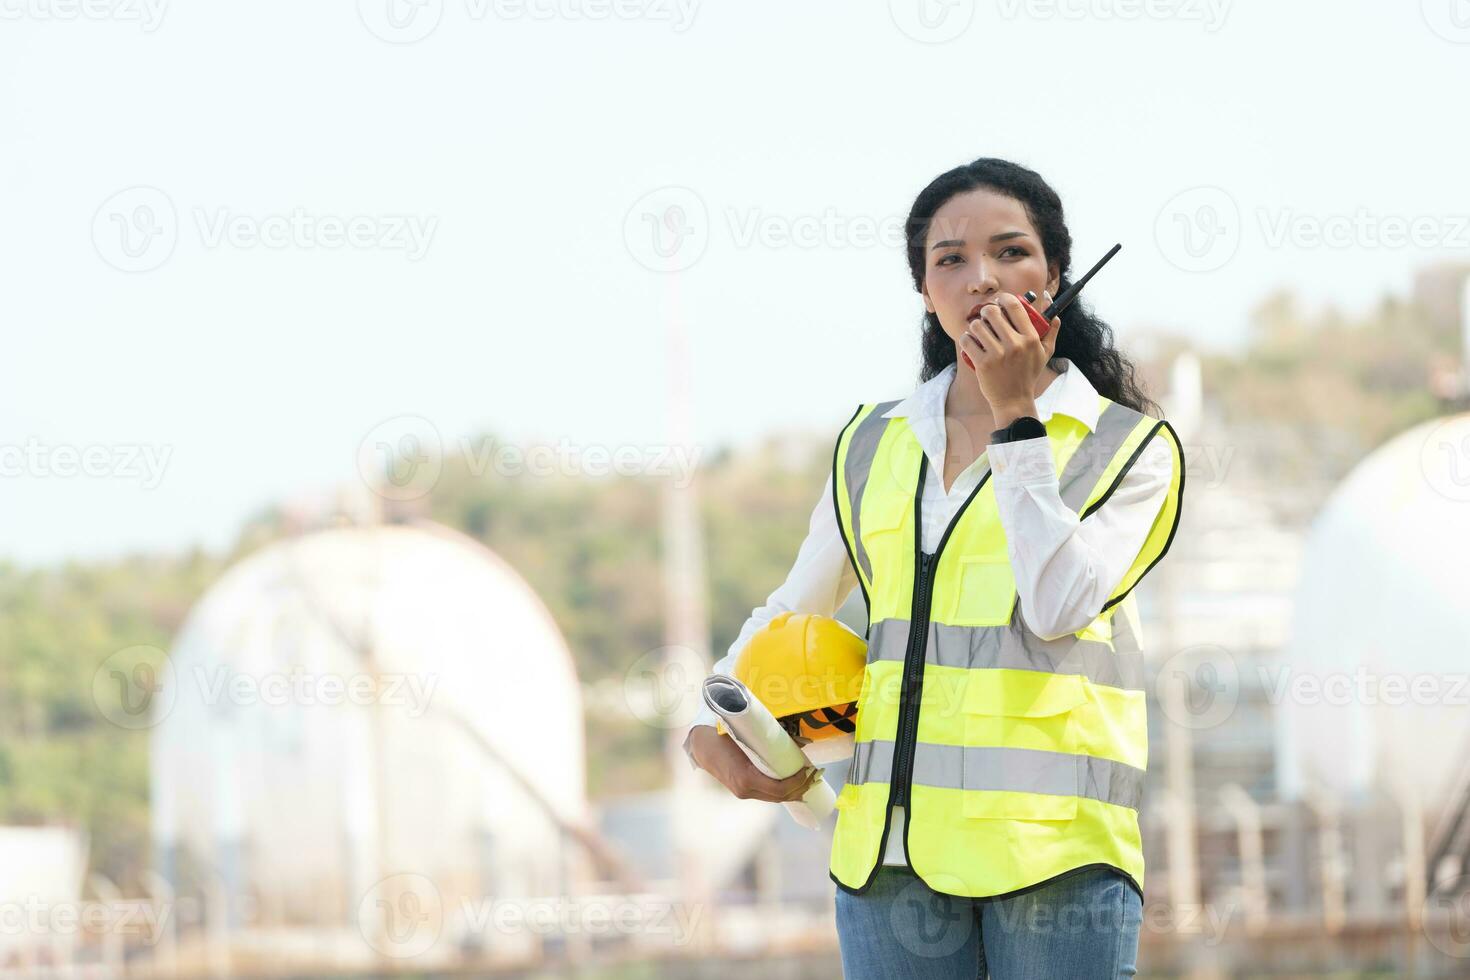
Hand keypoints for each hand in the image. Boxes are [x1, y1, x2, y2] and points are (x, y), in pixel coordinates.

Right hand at [688, 725, 820, 801]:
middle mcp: (744, 790)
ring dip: (792, 791)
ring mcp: (742, 793)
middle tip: (815, 775)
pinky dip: (781, 791)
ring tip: (808, 780)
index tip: (808, 770)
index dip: (797, 782)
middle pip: (779, 797)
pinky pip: (766, 794)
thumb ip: (770, 738)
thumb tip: (800, 739)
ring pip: (774, 798)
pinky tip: (792, 784)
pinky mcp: (742, 790)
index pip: (779, 789)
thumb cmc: (721, 735)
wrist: (699, 745)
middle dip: (800, 788)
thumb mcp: (746, 735)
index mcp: (745, 778)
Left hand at [959, 290, 1061, 414]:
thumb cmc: (1028, 374)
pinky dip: (966, 339)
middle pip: (992, 312)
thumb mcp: (1045, 353)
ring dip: (975, 326)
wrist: (1014, 401)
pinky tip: (970, 341)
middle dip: (987, 310)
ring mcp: (998, 355)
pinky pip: (967, 341)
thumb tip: (1054, 312)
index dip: (1003, 298)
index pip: (1014, 306)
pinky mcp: (983, 364)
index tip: (999, 301)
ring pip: (977, 325)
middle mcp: (1015, 344)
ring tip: (978, 331)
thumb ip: (1050, 331)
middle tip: (986, 316)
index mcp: (1030, 338)